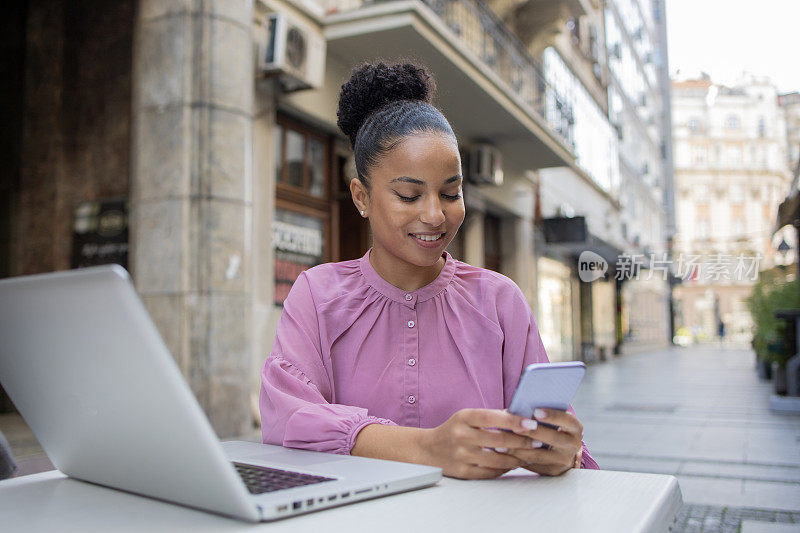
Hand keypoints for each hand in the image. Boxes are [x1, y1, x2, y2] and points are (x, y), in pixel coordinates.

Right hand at [419, 408, 541, 478]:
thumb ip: (491, 417)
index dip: (513, 420)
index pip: (492, 417)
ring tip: (529, 454)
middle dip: (522, 441)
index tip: (531, 423)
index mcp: (463, 418)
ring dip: (517, 458)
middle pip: (499, 440)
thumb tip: (520, 416)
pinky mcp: (463, 472)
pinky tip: (513, 464)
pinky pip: (491, 472)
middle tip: (538, 441)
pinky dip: (505, 468)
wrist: (428, 449)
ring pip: (498, 459)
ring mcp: (462, 456)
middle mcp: (461, 436)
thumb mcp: (467, 417)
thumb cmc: (454, 430)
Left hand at [503, 408, 583, 476]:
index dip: (552, 416)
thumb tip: (516, 409)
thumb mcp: (551, 420)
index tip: (536, 411)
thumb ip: (539, 414)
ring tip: (501, 443)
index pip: (567, 420)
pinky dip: (517, 459)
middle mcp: (574, 445)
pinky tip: (504, 454)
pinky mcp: (553, 471)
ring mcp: (564, 460)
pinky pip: (533, 465)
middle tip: (514, 428)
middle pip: (552, 438)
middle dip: (532, 432)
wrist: (560, 450)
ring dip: (518, 448)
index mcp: (575, 428)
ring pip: (539, 455)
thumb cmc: (550, 427)